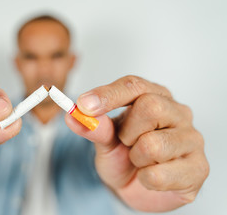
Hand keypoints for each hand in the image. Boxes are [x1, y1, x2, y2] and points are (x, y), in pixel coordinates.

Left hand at [65, 75, 208, 211]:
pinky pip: (160, 175)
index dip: (108, 95)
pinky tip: (150, 178)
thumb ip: (94, 128)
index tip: (84, 105)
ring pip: (153, 144)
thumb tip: (74, 115)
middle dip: (127, 132)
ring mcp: (192, 139)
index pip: (134, 85)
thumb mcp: (104, 142)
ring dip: (136, 158)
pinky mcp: (198, 168)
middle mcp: (178, 112)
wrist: (136, 187)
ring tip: (140, 161)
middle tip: (126, 143)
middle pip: (150, 107)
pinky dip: (145, 180)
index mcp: (155, 96)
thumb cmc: (123, 157)